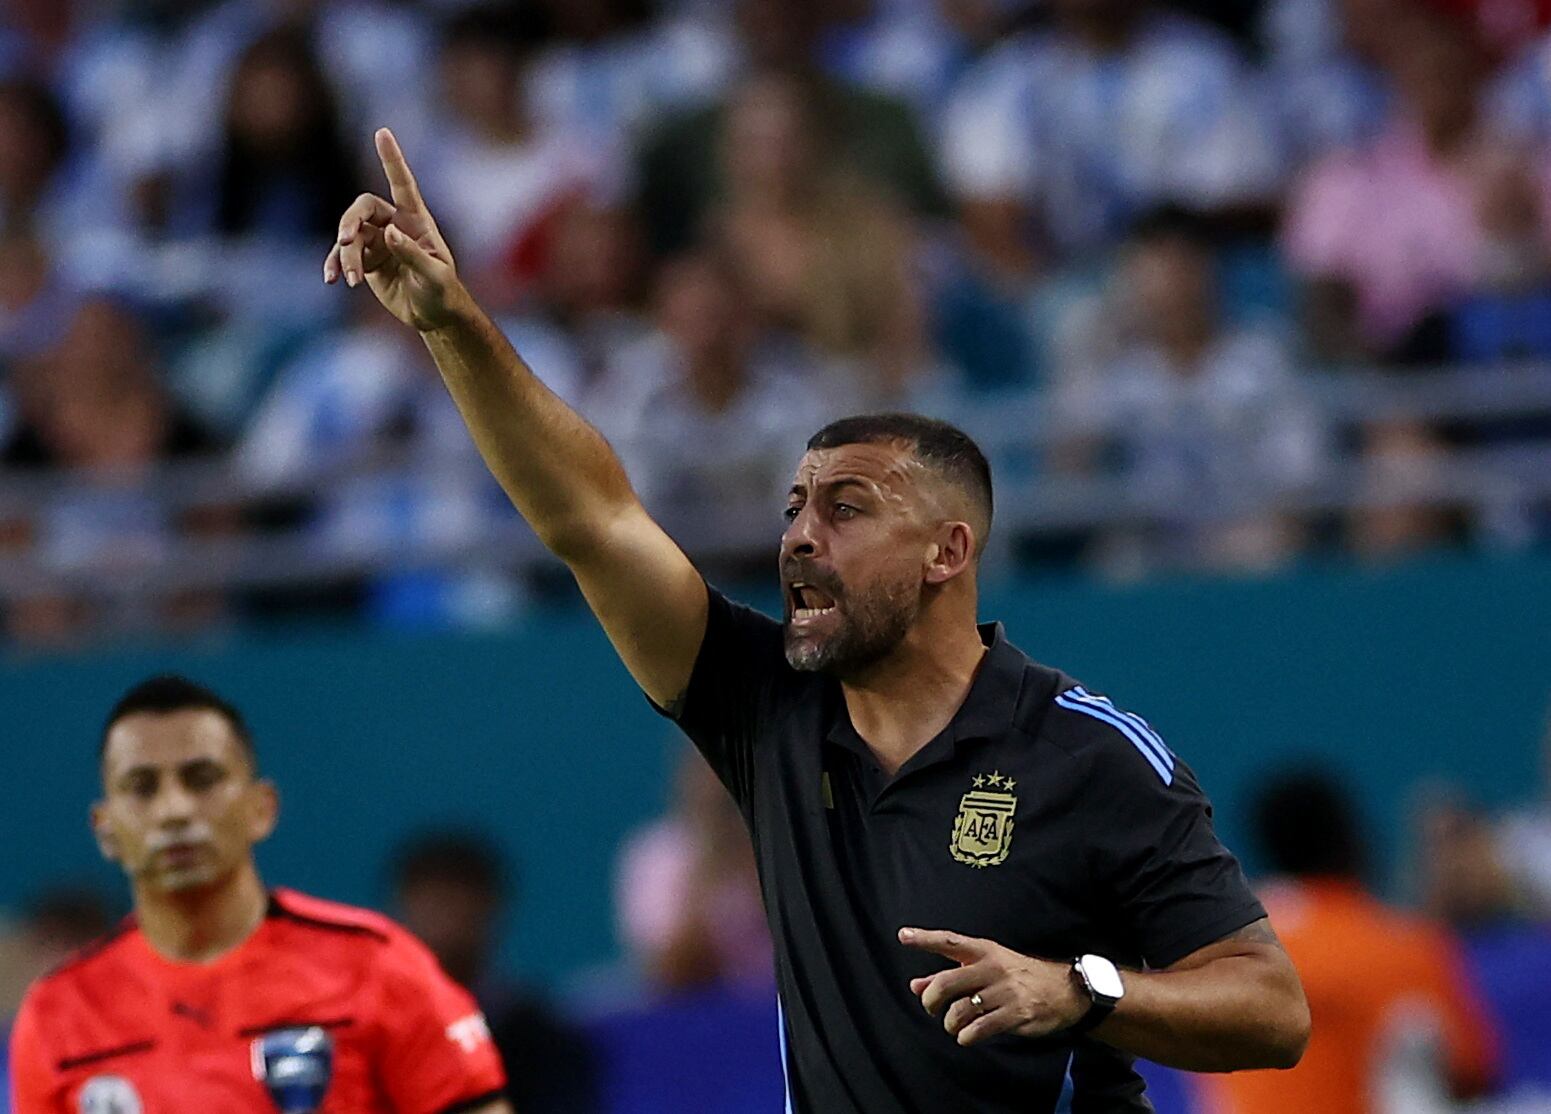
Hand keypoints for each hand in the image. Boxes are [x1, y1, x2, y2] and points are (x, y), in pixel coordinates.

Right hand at [323, 128, 465, 330]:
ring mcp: (377, 241)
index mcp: (416, 221)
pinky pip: (343, 256)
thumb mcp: (434, 276)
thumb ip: (413, 254)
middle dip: (350, 221)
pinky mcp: (366, 260)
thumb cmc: (441, 292)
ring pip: (350, 237)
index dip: (392, 159)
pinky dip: (336, 265)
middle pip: (362, 209)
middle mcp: (394, 224)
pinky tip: (331, 280)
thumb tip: (389, 232)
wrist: (433, 315)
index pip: (402, 184)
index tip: (382, 133)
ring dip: (346, 256)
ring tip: (353, 280)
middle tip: (346, 241)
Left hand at [899, 927, 1088, 1045]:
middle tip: (930, 1007)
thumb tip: (916, 986)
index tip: (903, 935)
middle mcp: (993, 968)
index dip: (925, 939)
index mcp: (985, 951)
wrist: (1066, 990)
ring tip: (955, 1025)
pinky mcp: (1015, 1015)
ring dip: (950, 1024)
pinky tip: (968, 1035)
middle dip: (930, 1000)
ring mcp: (1005, 992)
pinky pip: (978, 1030)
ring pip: (959, 1011)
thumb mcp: (988, 967)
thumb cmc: (1019, 976)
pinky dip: (966, 1037)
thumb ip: (950, 976)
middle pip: (946, 983)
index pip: (950, 942)